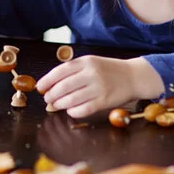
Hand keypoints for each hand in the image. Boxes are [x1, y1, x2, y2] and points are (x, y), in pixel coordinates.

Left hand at [36, 56, 163, 118]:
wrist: (134, 77)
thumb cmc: (108, 71)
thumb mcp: (91, 63)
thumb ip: (73, 71)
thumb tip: (50, 84)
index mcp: (86, 62)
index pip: (60, 71)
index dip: (47, 80)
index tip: (40, 87)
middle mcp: (92, 74)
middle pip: (63, 87)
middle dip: (51, 95)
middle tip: (47, 99)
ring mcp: (99, 88)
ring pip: (71, 99)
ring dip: (59, 104)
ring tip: (56, 105)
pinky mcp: (105, 101)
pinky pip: (83, 110)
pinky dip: (73, 111)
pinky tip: (70, 110)